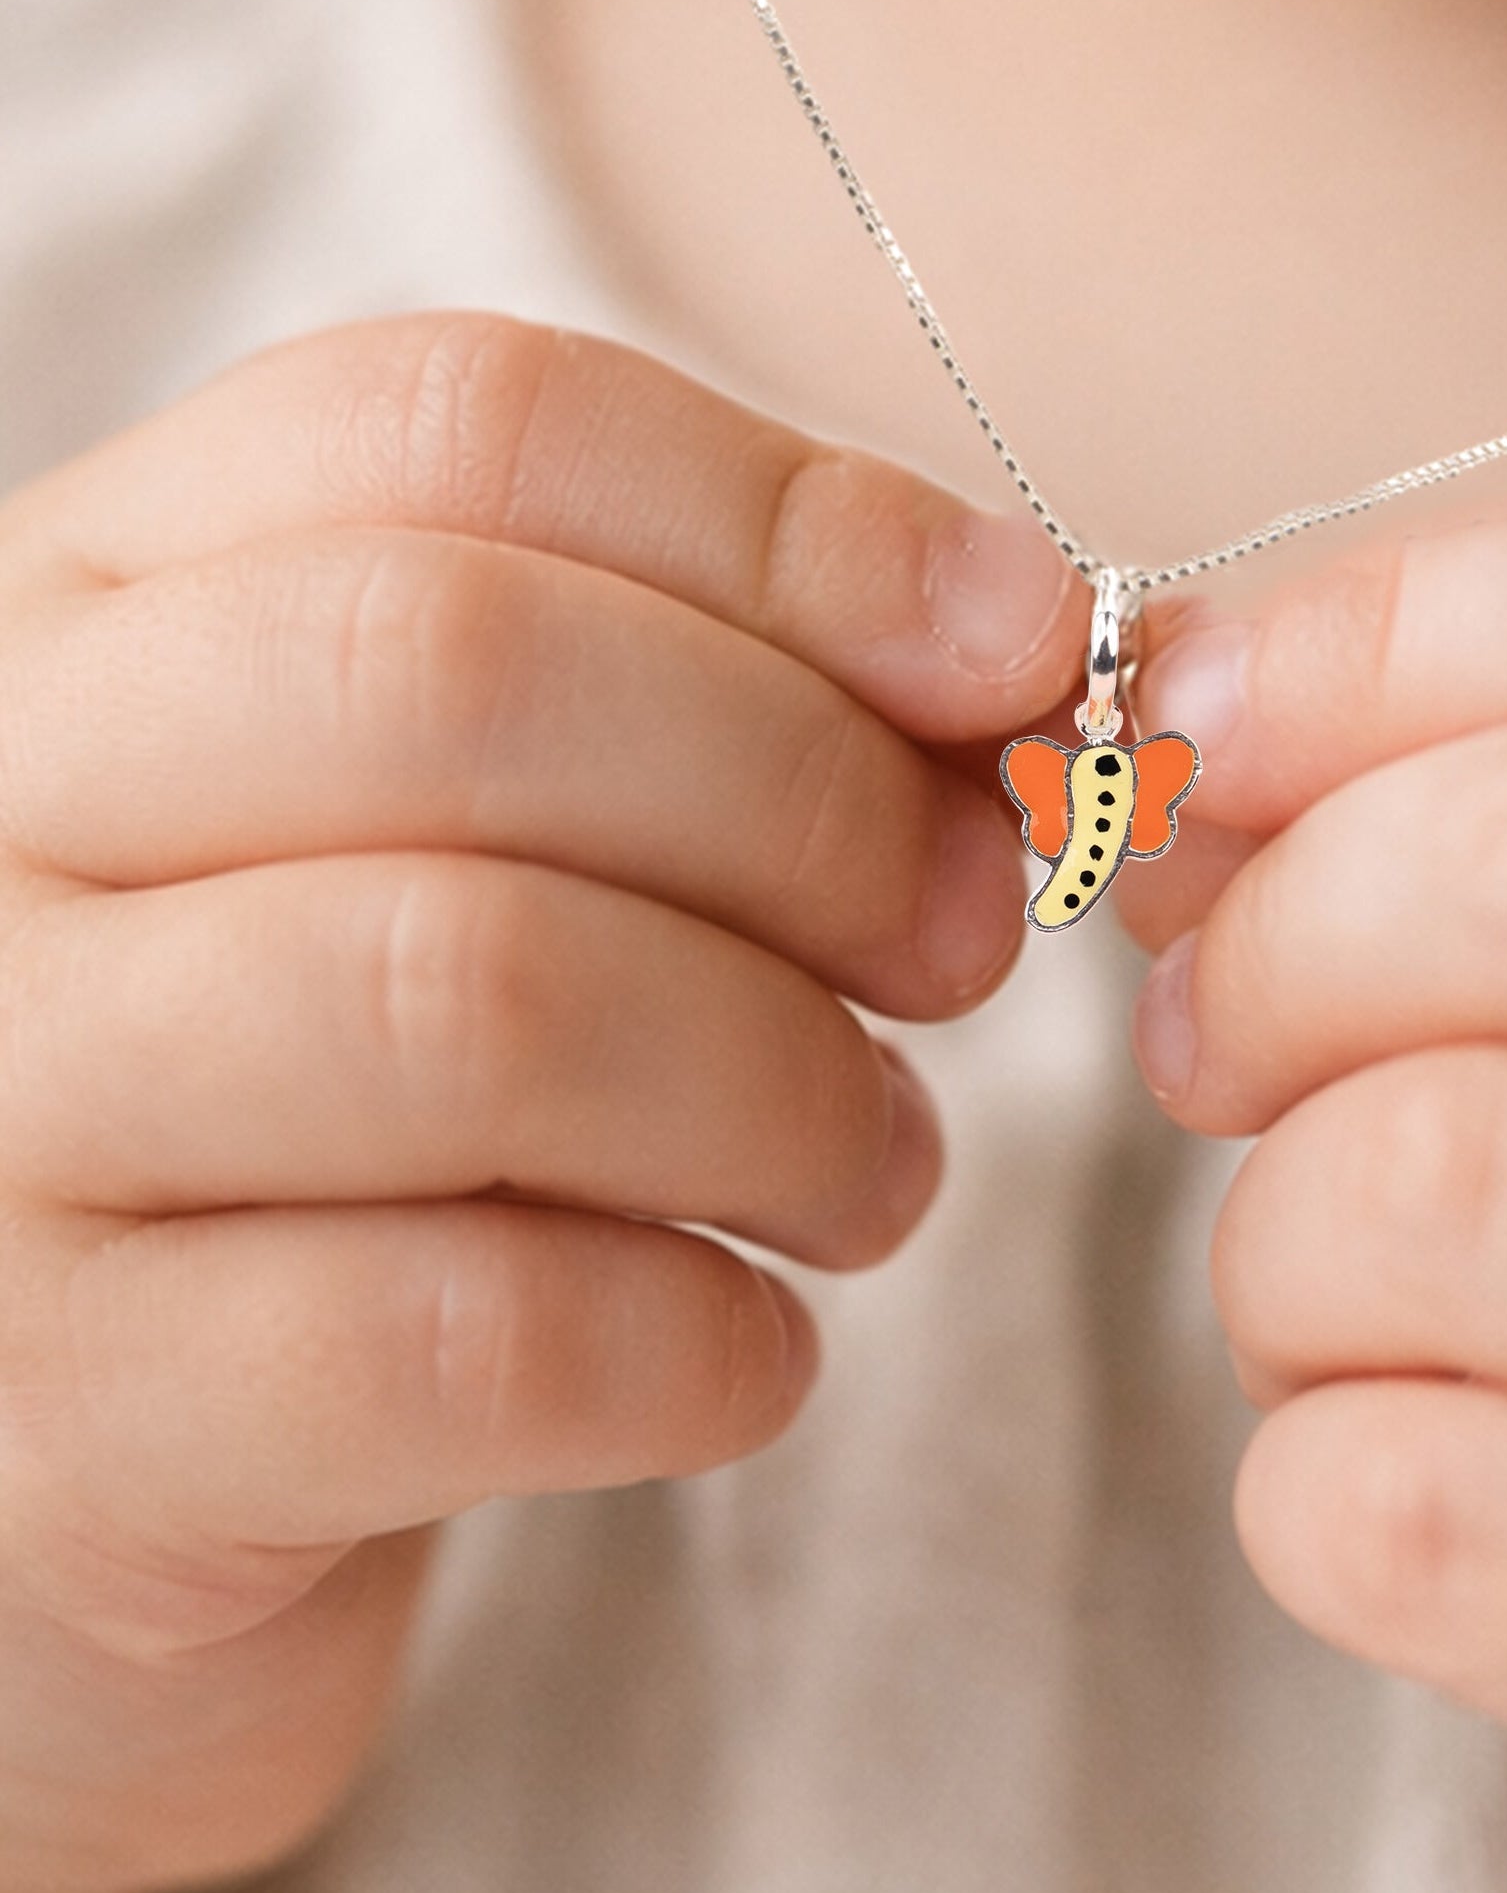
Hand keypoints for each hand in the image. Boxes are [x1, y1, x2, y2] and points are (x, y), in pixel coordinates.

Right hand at [0, 315, 1081, 1892]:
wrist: (100, 1470)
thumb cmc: (349, 1117)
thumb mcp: (472, 845)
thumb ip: (701, 701)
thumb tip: (1015, 643)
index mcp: (106, 602)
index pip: (460, 422)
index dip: (796, 522)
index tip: (1019, 646)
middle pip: (460, 671)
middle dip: (812, 802)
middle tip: (968, 940)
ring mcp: (2, 1111)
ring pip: (478, 998)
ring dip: (790, 1092)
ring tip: (870, 1171)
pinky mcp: (75, 1420)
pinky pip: (471, 1336)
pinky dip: (705, 1341)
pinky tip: (746, 1350)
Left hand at [1127, 476, 1506, 1892]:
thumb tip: (1211, 714)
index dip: (1381, 629)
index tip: (1210, 723)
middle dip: (1283, 933)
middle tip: (1220, 1038)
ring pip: (1429, 1181)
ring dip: (1277, 1241)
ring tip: (1334, 1301)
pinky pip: (1408, 1497)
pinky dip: (1308, 1477)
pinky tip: (1402, 1488)